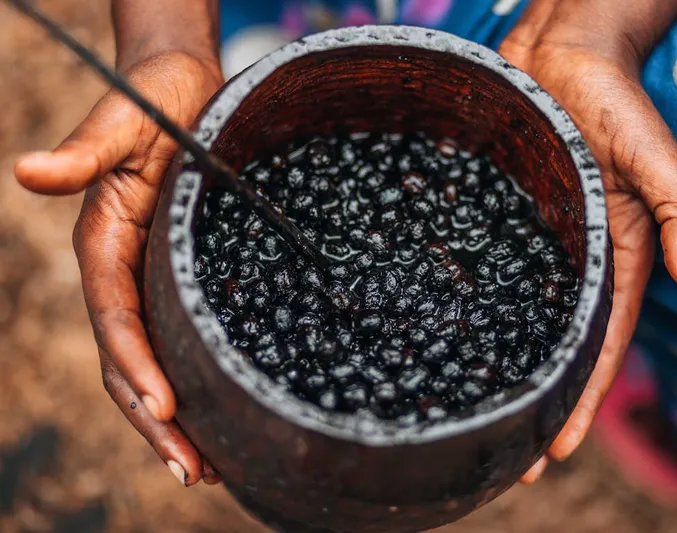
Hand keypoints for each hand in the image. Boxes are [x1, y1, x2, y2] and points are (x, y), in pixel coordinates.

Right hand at [15, 50, 223, 485]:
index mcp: (103, 244)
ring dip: (174, 418)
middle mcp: (123, 272)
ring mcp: (152, 279)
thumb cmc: (153, 101)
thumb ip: (82, 155)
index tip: (163, 411)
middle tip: (193, 470)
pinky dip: (194, 381)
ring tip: (208, 467)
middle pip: (130, 359)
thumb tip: (27, 172)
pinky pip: (181, 338)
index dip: (135, 365)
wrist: (182, 90)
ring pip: (154, 361)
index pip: (116, 318)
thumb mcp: (122, 125)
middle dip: (156, 419)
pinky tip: (220, 413)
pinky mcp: (182, 276)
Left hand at [499, 0, 676, 482]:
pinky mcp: (500, 219)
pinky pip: (486, 275)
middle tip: (513, 461)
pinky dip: (473, 313)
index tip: (561, 449)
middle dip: (541, 402)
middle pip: (557, 344)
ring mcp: (534, 242)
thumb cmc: (613, 99)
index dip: (584, 397)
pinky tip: (446, 342)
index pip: (602, 341)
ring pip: (518, 319)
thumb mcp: (656, 153)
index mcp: (618, 254)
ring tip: (475, 416)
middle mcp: (574, 258)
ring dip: (504, 369)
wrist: (559, 55)